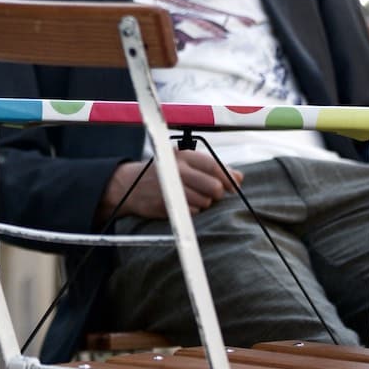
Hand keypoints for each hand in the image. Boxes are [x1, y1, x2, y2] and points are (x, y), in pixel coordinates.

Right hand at [98, 152, 242, 220]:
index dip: (228, 178)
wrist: (129, 185)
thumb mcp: (184, 162)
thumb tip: (239, 177)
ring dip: (203, 203)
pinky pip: (192, 213)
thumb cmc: (163, 172)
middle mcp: (177, 171)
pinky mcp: (166, 205)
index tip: (235, 186)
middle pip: (213, 187)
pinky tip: (182, 204)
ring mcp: (171, 189)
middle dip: (216, 193)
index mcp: (183, 156)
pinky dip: (192, 211)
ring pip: (205, 202)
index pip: (214, 167)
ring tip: (191, 197)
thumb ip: (212, 168)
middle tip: (210, 193)